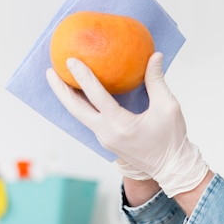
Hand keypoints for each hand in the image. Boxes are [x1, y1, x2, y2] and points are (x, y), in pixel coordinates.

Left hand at [46, 52, 208, 196]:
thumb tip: (154, 56)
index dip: (83, 76)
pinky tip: (82, 94)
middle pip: (75, 109)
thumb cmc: (172, 139)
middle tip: (51, 71)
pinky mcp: (107, 141)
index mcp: (121, 125)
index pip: (96, 97)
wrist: (171, 167)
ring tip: (59, 80)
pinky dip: (82, 106)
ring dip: (68, 98)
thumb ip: (157, 81)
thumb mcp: (168, 107)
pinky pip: (89, 120)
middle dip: (60, 90)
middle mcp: (108, 133)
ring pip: (79, 116)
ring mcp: (105, 139)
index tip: (71, 60)